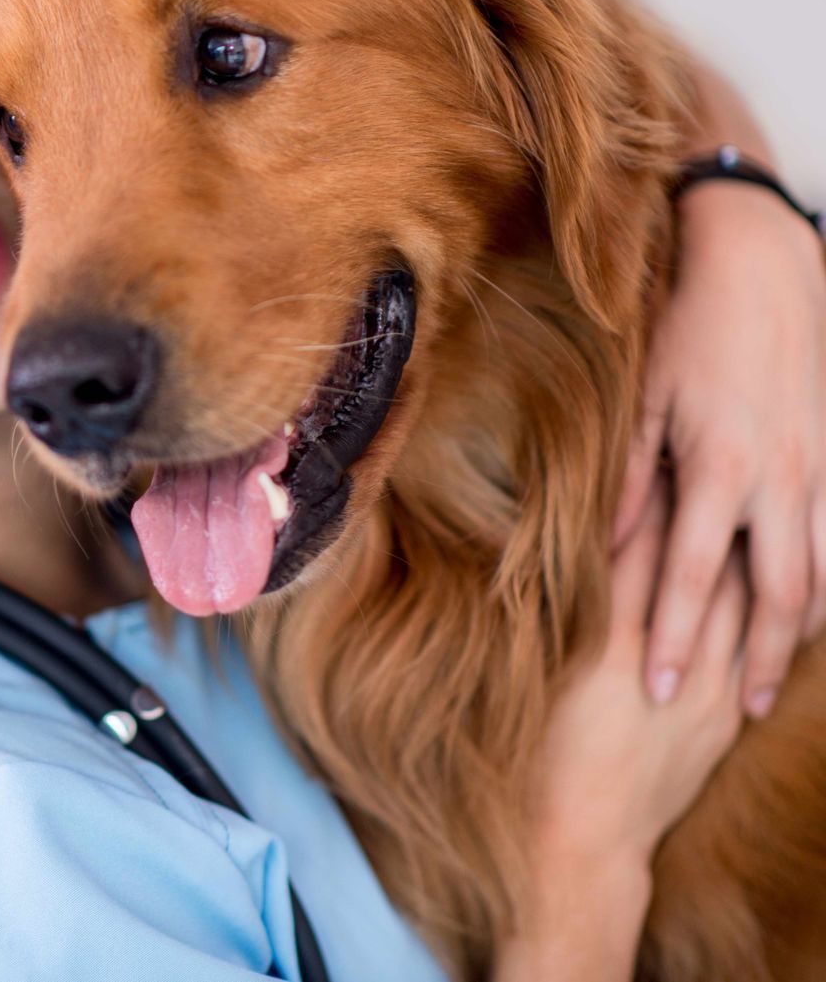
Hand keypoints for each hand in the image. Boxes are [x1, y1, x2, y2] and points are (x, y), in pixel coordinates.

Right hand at [501, 485, 747, 980]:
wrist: (581, 840)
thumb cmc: (537, 752)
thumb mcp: (536, 671)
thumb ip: (557, 610)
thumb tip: (562, 554)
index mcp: (607, 638)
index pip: (635, 547)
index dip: (643, 496)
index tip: (646, 452)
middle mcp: (666, 656)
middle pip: (694, 565)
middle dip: (698, 512)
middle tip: (699, 463)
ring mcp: (706, 688)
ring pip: (735, 602)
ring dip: (736, 553)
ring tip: (734, 509)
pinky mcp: (722, 716)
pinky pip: (751, 647)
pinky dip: (757, 608)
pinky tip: (757, 582)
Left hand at [615, 181, 825, 717]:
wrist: (763, 266)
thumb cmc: (690, 329)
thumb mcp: (643, 401)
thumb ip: (627, 479)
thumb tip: (603, 547)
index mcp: (723, 469)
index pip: (696, 577)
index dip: (679, 639)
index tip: (661, 689)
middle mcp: (783, 479)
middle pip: (780, 597)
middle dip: (759, 661)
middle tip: (739, 713)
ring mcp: (822, 469)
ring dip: (804, 633)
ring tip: (776, 679)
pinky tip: (816, 613)